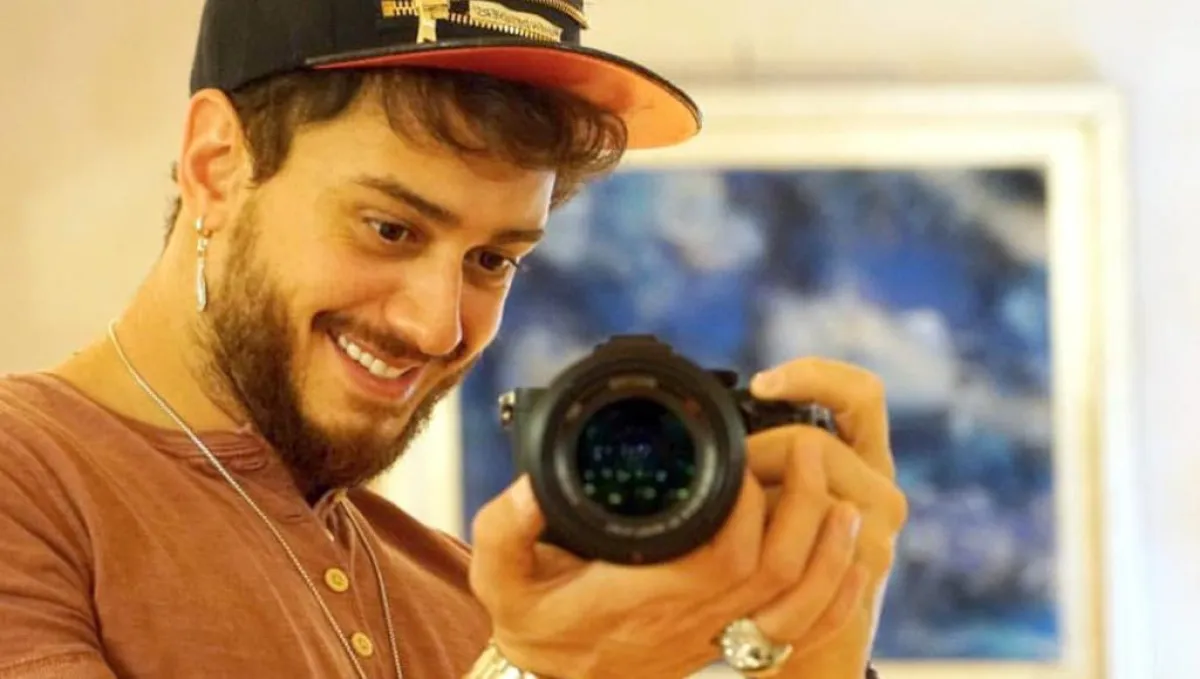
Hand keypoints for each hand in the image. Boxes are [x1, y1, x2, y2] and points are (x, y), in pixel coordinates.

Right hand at [468, 425, 863, 677]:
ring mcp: (714, 634)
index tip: (742, 454)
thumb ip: (505, 530)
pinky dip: (834, 595)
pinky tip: (848, 558)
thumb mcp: (499, 578)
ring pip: (797, 601)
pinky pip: (800, 630)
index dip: (746, 506)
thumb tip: (529, 487)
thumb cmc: (532, 622)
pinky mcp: (727, 642)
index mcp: (644, 595)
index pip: (720, 555)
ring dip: (829, 547)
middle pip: (775, 570)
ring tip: (839, 492)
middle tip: (803, 447)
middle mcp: (690, 619)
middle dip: (801, 505)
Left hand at [745, 358, 909, 674]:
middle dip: (758, 454)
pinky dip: (770, 530)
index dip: (816, 376)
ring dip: (758, 496)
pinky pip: (810, 535)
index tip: (762, 384)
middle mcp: (880, 489)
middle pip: (815, 443)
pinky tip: (749, 544)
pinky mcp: (861, 570)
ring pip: (809, 485)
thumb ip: (770, 454)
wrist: (809, 643)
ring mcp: (876, 532)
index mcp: (866, 457)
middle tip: (728, 477)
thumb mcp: (779, 491)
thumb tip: (722, 420)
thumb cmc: (782, 558)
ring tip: (736, 516)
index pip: (862, 393)